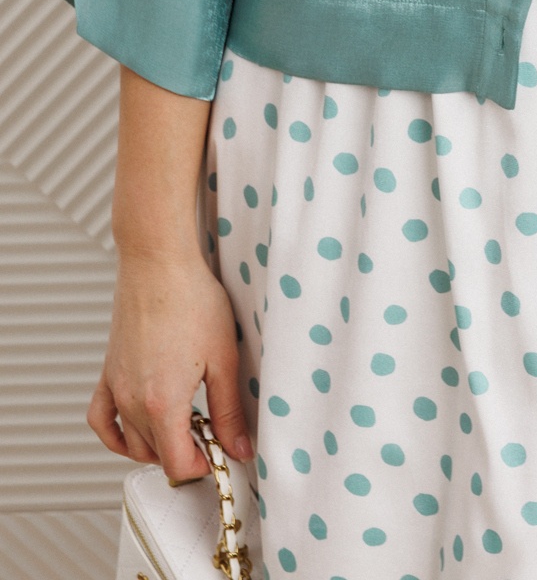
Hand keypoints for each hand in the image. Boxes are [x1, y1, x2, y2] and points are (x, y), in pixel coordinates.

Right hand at [88, 249, 251, 480]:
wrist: (159, 264)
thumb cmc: (192, 300)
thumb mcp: (224, 359)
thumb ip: (230, 410)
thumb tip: (240, 448)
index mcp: (164, 404)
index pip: (178, 465)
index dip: (203, 467)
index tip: (220, 453)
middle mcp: (133, 403)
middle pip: (156, 455)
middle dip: (186, 453)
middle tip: (212, 433)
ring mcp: (116, 389)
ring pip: (132, 443)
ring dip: (157, 445)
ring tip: (186, 425)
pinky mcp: (108, 373)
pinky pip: (101, 420)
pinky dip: (115, 436)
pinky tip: (136, 431)